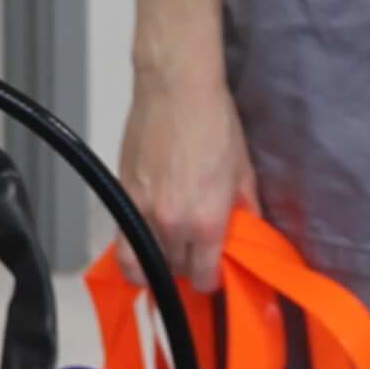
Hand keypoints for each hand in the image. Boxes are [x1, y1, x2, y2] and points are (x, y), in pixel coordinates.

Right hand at [117, 62, 248, 292]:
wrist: (176, 89)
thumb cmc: (213, 122)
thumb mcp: (242, 170)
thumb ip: (245, 209)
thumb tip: (247, 231)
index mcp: (207, 222)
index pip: (204, 277)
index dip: (211, 279)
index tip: (213, 273)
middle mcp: (172, 224)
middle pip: (175, 272)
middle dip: (186, 269)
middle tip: (194, 257)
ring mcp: (142, 212)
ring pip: (141, 265)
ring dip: (154, 267)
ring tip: (164, 258)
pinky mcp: (122, 196)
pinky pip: (122, 242)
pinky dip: (132, 252)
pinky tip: (142, 246)